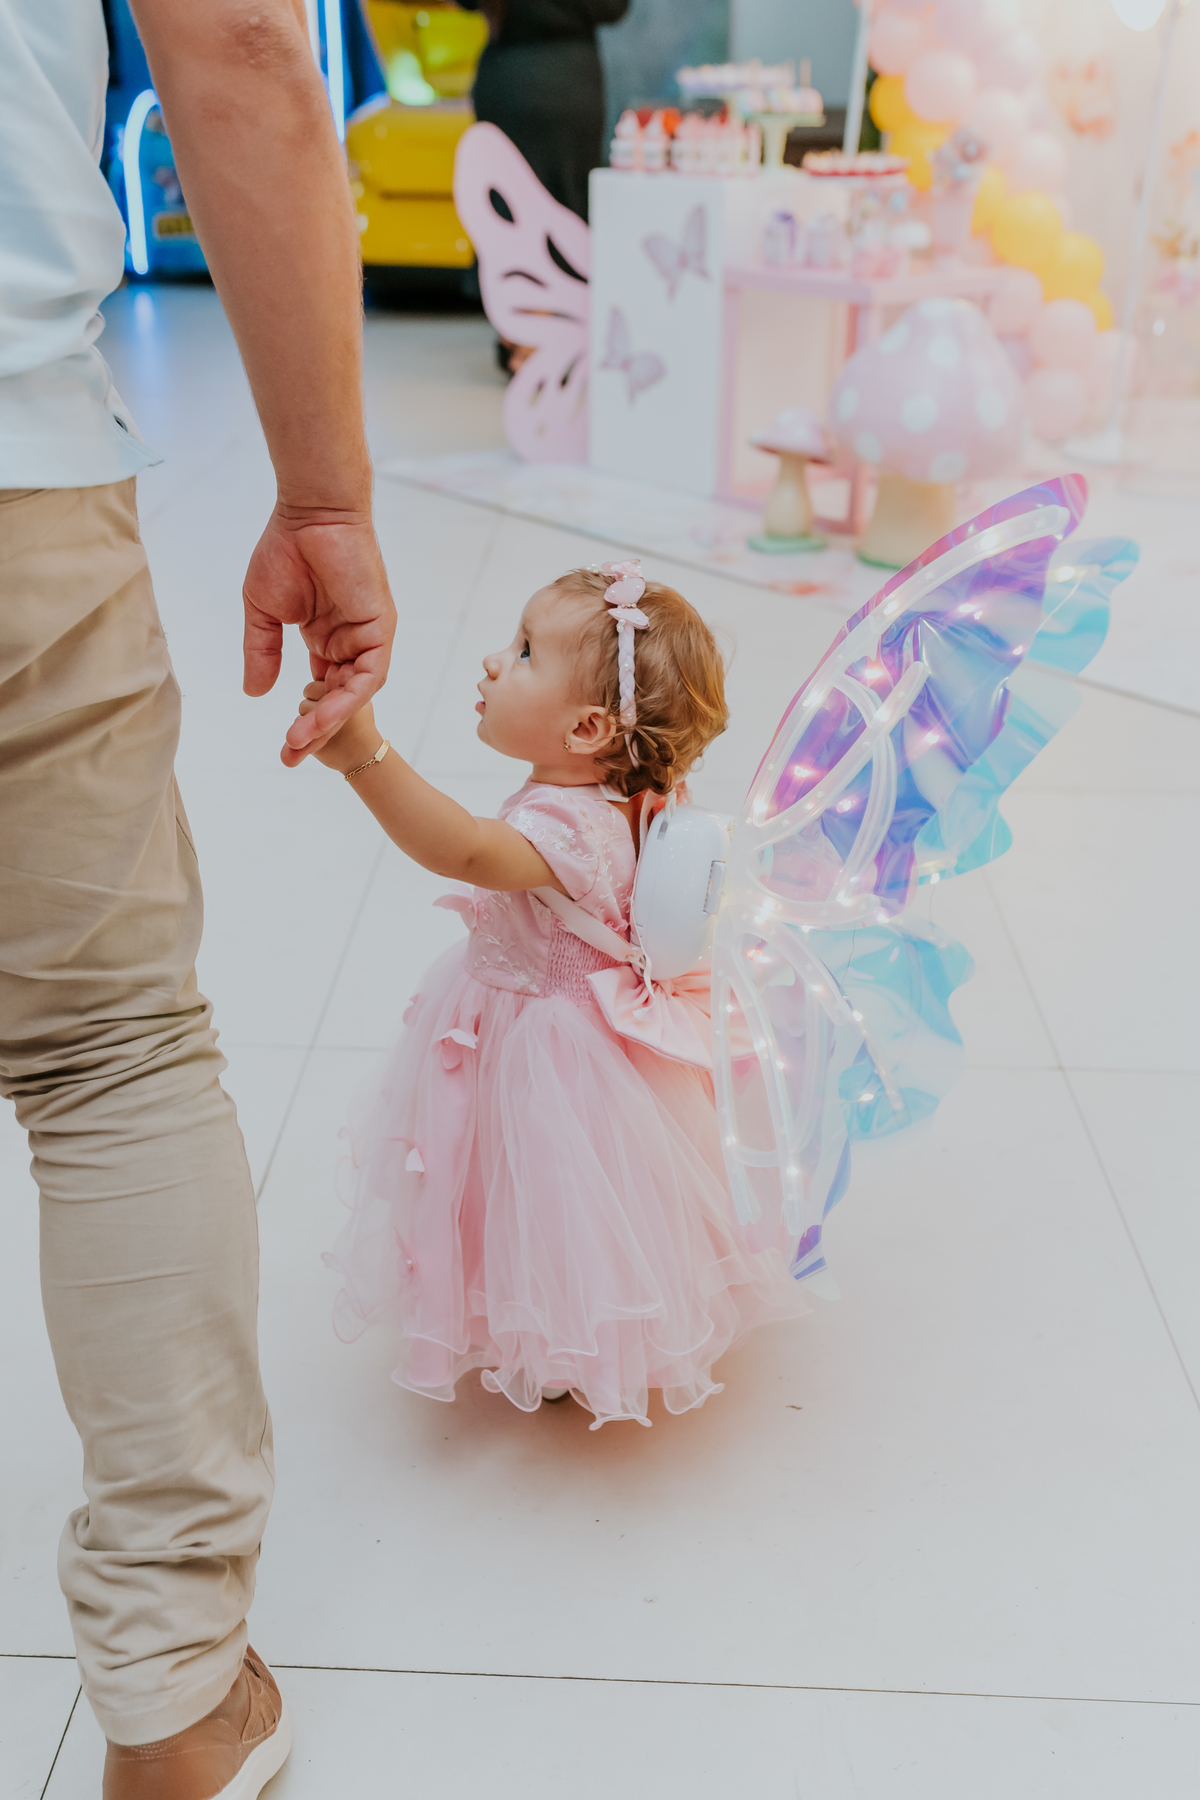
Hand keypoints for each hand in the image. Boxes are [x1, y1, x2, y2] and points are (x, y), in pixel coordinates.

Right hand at [242, 504, 397, 767]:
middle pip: (337, 700)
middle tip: (290, 758)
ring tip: (301, 742)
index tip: (284, 749)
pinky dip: (347, 698)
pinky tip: (322, 716)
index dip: (303, 722)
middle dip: (315, 732)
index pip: (318, 692)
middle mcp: (351, 644)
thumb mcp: (264, 612)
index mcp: (327, 640)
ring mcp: (368, 638)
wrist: (310, 512)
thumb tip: (255, 695)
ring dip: (328, 720)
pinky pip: (368, 675)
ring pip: (353, 694)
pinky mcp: (381, 628)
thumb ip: (261, 653)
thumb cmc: (286, 551)